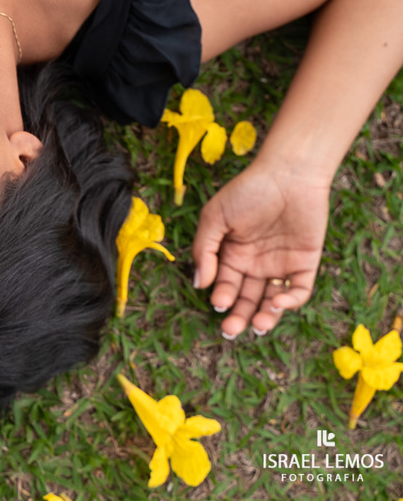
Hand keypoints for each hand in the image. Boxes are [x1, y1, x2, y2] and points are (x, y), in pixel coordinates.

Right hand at [191, 158, 330, 338]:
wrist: (288, 174)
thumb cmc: (247, 191)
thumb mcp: (215, 217)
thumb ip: (204, 250)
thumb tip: (199, 283)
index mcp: (232, 253)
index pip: (225, 285)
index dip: (222, 298)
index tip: (219, 304)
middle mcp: (256, 263)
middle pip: (247, 298)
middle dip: (239, 316)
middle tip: (232, 331)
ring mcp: (281, 265)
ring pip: (272, 301)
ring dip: (265, 316)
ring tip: (258, 326)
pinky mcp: (306, 263)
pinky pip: (299, 290)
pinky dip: (290, 301)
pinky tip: (277, 302)